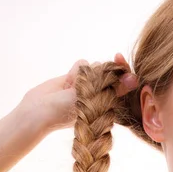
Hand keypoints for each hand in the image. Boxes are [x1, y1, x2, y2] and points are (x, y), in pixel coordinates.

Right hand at [18, 55, 137, 132]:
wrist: (38, 110)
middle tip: (87, 83)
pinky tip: (67, 83)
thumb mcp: (91, 100)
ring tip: (73, 87)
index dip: (122, 70)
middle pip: (109, 71)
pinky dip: (74, 70)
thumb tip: (135, 79)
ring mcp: (88, 85)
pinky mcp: (77, 77)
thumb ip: (114, 88)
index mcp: (109, 104)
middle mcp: (100, 94)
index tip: (118, 59)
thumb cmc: (65, 112)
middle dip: (100, 71)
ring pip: (95, 66)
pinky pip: (82, 63)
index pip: (123, 82)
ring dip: (85, 72)